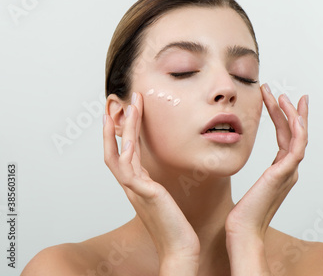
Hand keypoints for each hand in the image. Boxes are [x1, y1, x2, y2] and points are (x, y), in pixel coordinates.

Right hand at [102, 92, 199, 272]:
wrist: (179, 248)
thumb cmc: (175, 226)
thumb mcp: (164, 198)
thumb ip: (157, 186)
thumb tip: (159, 176)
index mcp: (137, 185)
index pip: (123, 154)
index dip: (120, 133)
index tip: (123, 113)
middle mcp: (132, 186)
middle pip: (116, 150)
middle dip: (116, 125)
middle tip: (120, 100)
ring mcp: (135, 190)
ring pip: (120, 154)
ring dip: (122, 129)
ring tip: (129, 106)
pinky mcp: (144, 195)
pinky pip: (129, 168)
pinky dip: (126, 149)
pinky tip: (129, 134)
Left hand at [225, 84, 307, 272]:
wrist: (243, 229)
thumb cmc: (244, 211)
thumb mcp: (250, 184)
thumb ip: (257, 172)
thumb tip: (244, 158)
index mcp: (282, 170)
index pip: (286, 137)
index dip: (284, 118)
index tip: (279, 100)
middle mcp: (289, 169)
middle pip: (294, 134)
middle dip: (290, 111)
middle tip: (285, 92)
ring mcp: (289, 172)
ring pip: (298, 136)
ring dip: (293, 115)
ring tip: (283, 97)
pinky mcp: (284, 174)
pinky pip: (297, 147)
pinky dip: (298, 130)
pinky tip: (293, 116)